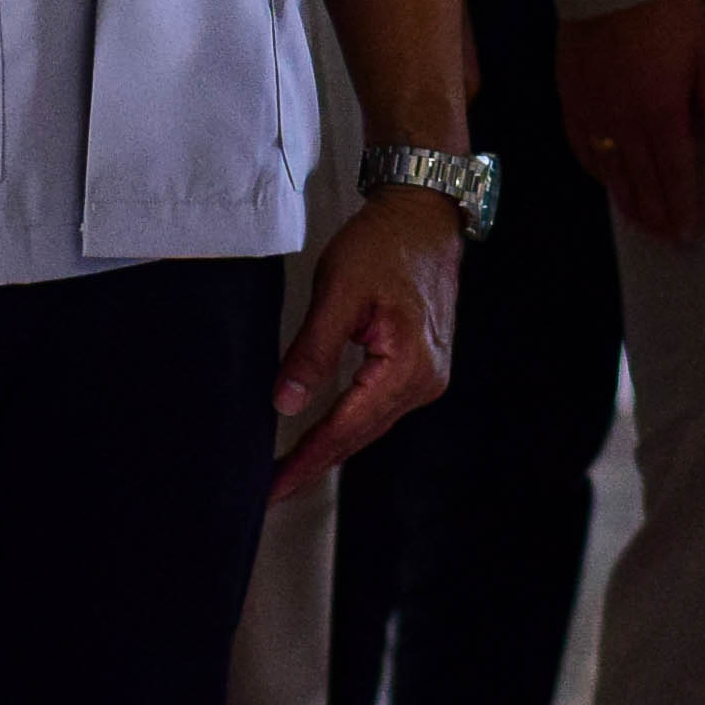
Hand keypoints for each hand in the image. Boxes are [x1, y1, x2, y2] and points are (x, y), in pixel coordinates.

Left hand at [269, 190, 462, 499]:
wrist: (424, 215)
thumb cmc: (384, 244)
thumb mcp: (337, 292)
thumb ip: (312, 351)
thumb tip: (285, 403)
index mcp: (406, 365)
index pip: (346, 428)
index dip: (307, 460)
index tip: (274, 487)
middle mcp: (426, 378)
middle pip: (361, 435)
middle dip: (316, 462)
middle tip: (274, 488)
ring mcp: (431, 374)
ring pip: (373, 425)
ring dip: (333, 446)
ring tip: (293, 467)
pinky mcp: (426, 365)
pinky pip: (383, 408)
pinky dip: (352, 424)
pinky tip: (328, 433)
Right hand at [561, 0, 704, 245]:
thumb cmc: (669, 12)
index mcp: (661, 115)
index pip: (674, 174)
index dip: (682, 207)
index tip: (688, 235)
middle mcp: (623, 124)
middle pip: (641, 182)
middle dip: (656, 215)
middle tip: (667, 240)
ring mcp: (592, 113)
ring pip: (609, 171)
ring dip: (626, 201)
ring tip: (640, 223)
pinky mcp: (570, 99)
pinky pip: (581, 147)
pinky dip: (595, 170)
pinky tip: (604, 181)